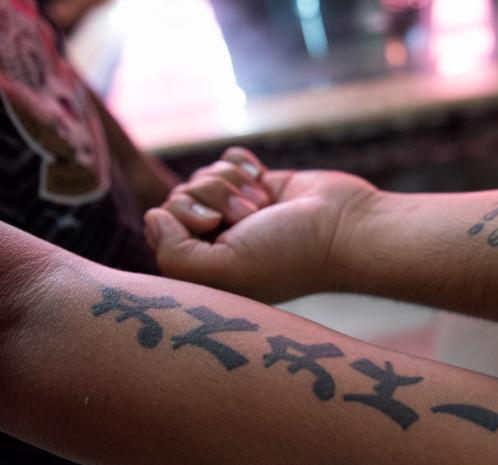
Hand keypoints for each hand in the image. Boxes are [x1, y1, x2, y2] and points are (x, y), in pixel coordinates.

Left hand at [144, 148, 377, 302]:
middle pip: (179, 195)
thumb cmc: (290, 254)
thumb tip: (152, 217)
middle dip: (214, 196)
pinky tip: (266, 183)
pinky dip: (244, 165)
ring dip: (233, 184)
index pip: (160, 226)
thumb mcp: (224, 270)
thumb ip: (173, 255)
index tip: (217, 226)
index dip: (183, 217)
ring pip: (203, 175)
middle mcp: (215, 243)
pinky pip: (226, 159)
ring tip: (264, 206)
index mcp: (203, 270)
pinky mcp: (254, 187)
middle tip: (250, 218)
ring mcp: (235, 213)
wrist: (346, 228)